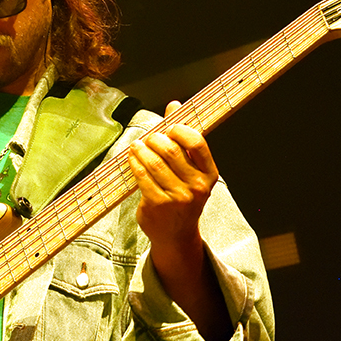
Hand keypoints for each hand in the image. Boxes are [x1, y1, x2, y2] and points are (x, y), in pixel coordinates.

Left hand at [128, 101, 230, 340]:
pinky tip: (132, 158)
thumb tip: (174, 105)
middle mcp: (197, 186)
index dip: (180, 129)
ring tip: (137, 146)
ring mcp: (178, 197)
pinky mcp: (158, 204)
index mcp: (209, 174)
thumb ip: (182, 138)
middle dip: (155, 139)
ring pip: (154, 162)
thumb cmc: (183, 196)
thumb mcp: (189, 170)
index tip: (168, 128)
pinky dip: (135, 163)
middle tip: (148, 139)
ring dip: (141, 149)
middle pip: (171, 150)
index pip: (197, 142)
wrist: (176, 235)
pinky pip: (142, 176)